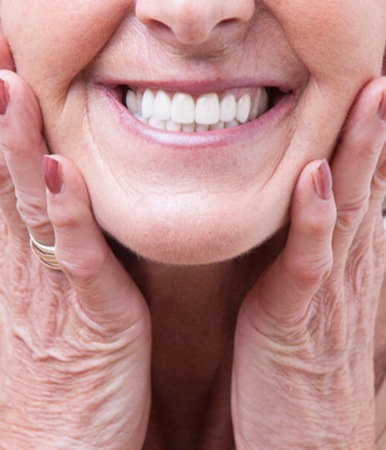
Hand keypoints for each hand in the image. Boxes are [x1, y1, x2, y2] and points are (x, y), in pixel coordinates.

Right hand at [0, 15, 150, 449]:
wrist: (63, 442)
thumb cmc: (58, 365)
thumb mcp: (40, 291)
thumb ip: (31, 234)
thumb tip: (12, 180)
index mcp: (23, 248)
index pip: (1, 160)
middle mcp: (27, 255)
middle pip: (5, 163)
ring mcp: (52, 282)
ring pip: (30, 198)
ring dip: (18, 138)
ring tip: (7, 79)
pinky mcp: (88, 312)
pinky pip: (74, 253)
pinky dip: (65, 210)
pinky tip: (58, 169)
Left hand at [232, 78, 385, 448]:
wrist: (308, 438)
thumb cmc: (302, 367)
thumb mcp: (308, 301)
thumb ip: (310, 256)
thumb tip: (307, 216)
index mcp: (344, 264)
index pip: (359, 191)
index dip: (365, 143)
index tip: (366, 94)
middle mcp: (346, 270)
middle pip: (363, 188)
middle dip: (373, 132)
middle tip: (380, 77)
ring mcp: (325, 292)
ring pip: (345, 210)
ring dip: (356, 155)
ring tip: (369, 99)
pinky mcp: (294, 317)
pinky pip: (309, 259)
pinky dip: (312, 217)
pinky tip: (312, 177)